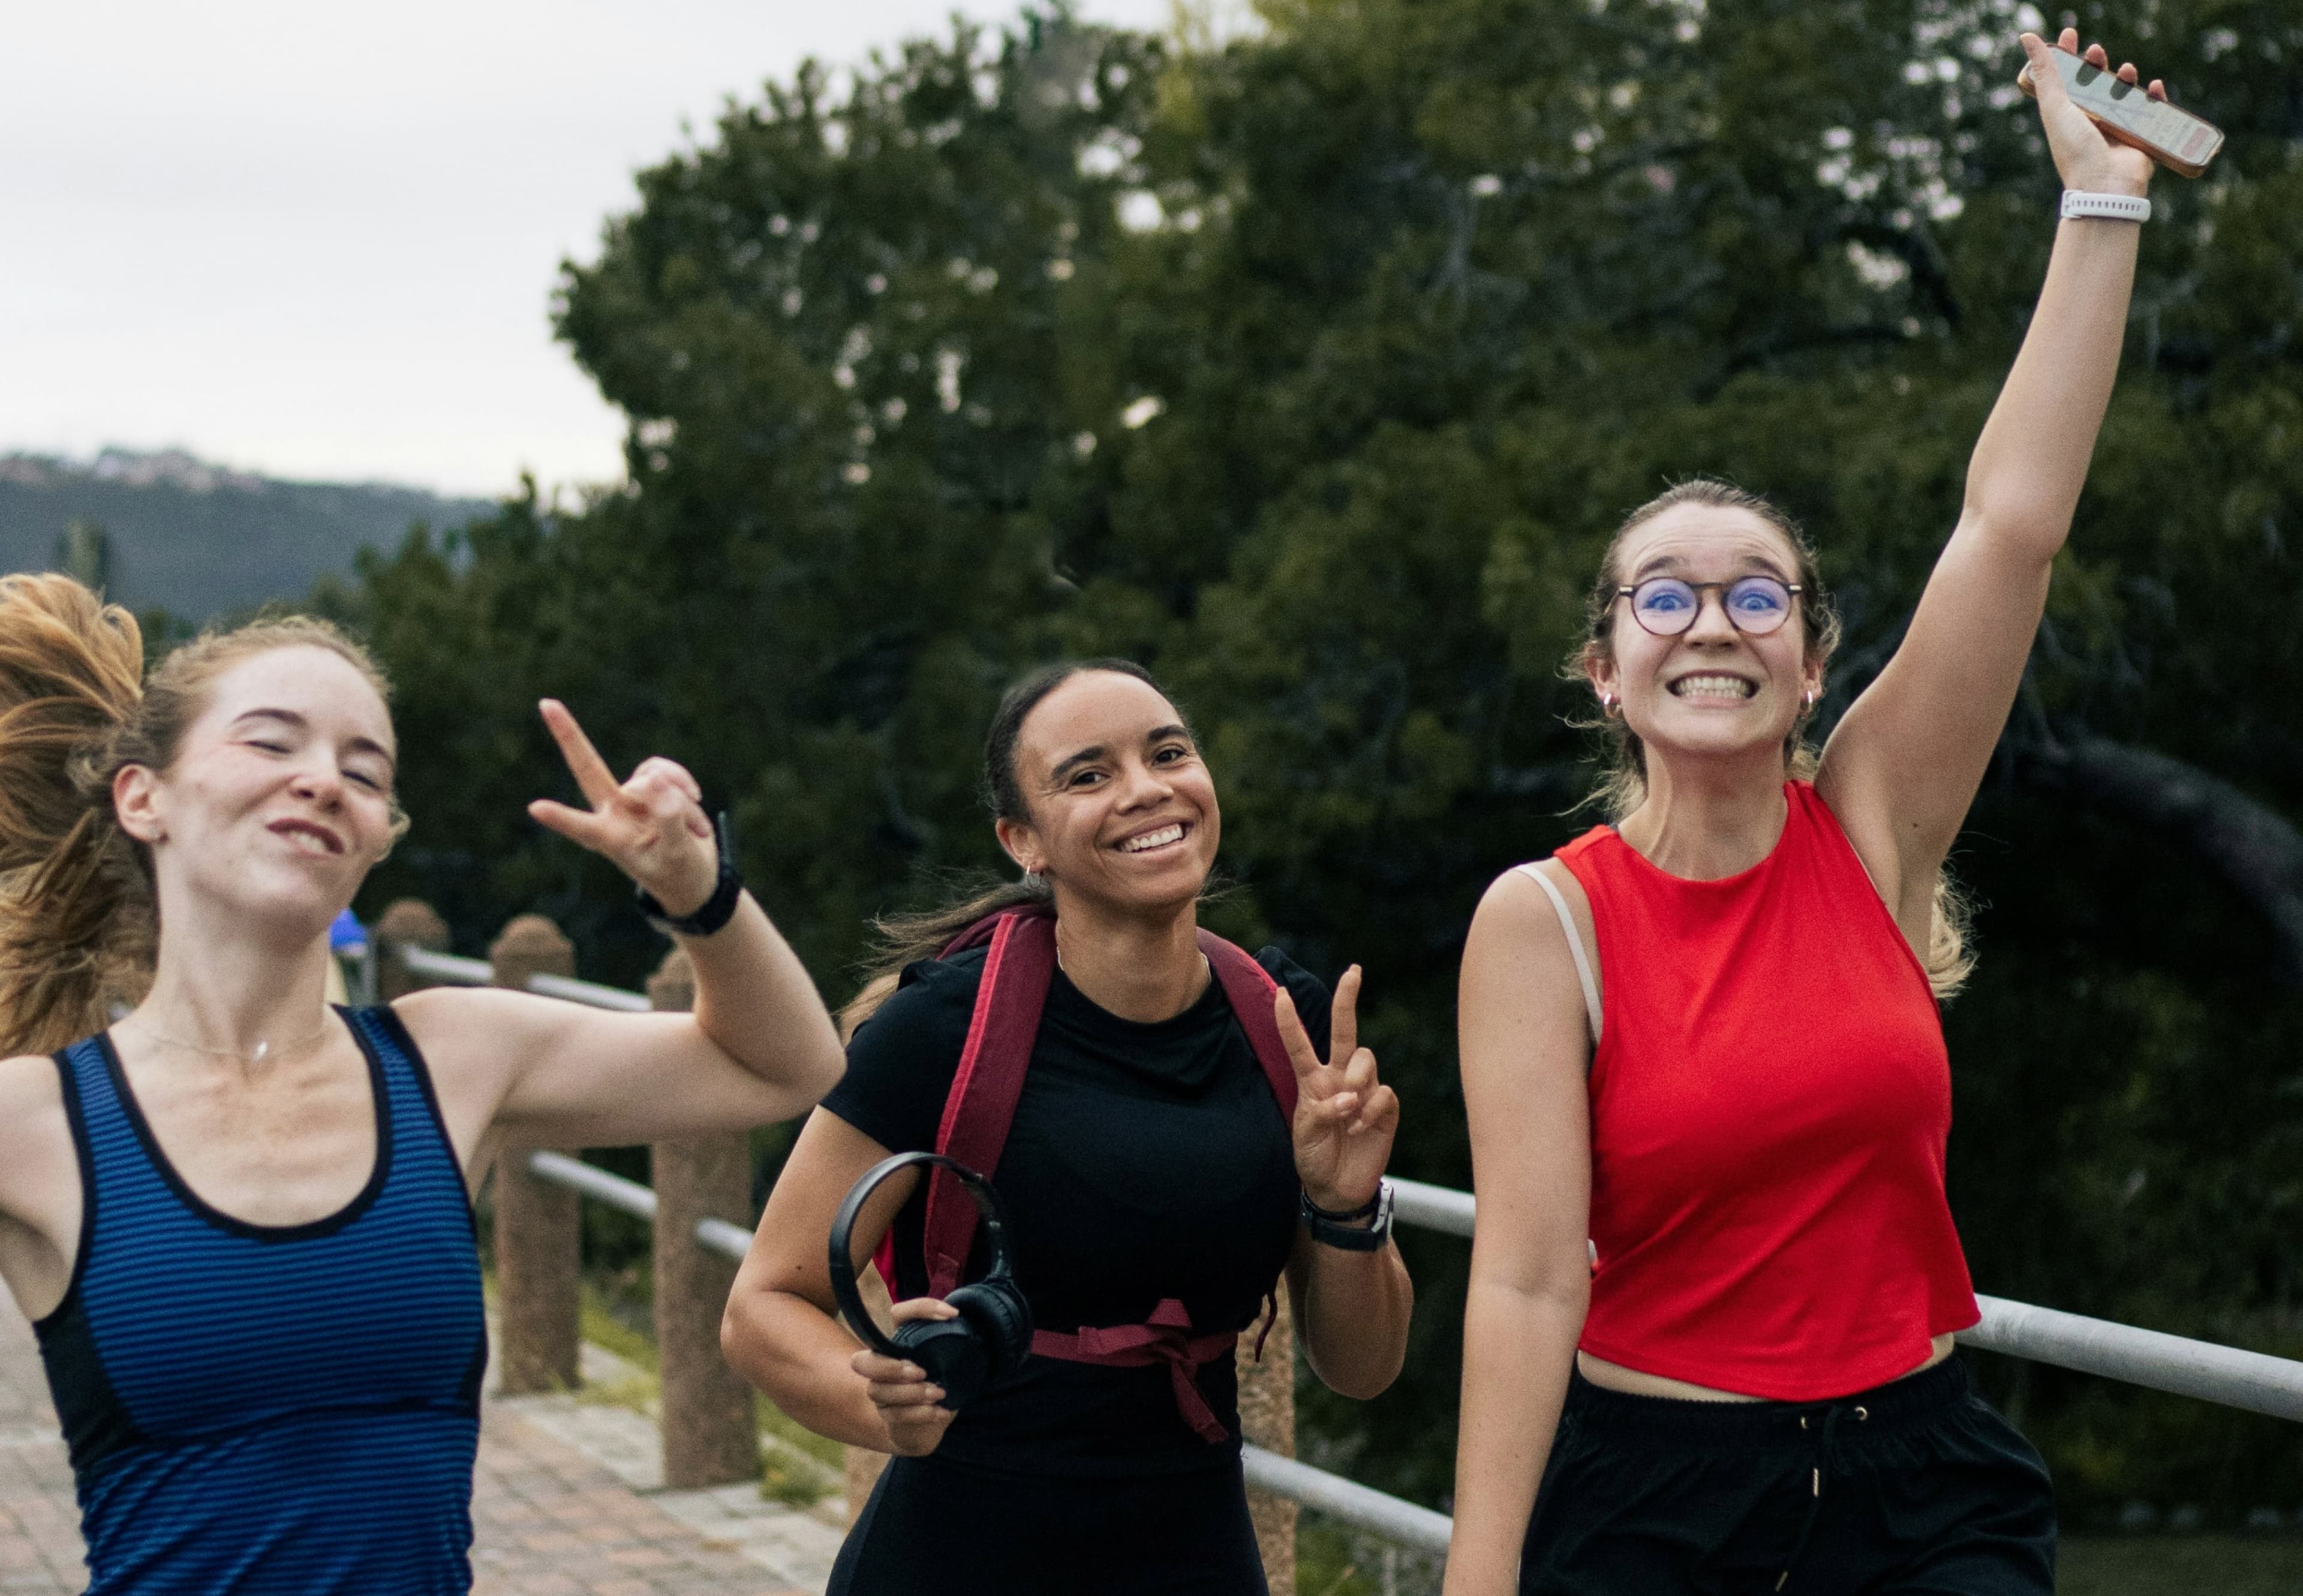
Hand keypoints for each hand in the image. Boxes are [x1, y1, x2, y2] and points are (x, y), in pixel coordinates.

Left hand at [526, 699, 717, 915]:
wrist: (695, 870)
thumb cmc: (679, 871)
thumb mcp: (678, 854)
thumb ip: (669, 819)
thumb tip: (655, 778)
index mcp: (611, 839)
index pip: (582, 827)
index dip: (561, 818)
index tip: (534, 808)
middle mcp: (614, 811)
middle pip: (588, 767)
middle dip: (569, 735)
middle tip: (546, 704)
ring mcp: (632, 795)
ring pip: (652, 775)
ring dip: (678, 796)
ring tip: (693, 827)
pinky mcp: (652, 783)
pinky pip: (665, 769)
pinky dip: (684, 783)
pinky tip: (695, 801)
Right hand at [852, 1298, 960, 1456]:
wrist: (931, 1421)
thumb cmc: (939, 1382)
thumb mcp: (948, 1362)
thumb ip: (950, 1344)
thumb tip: (964, 1326)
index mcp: (900, 1341)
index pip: (899, 1314)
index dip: (921, 1309)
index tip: (953, 1315)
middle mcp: (882, 1364)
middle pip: (862, 1361)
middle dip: (890, 1367)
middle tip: (921, 1371)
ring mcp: (880, 1391)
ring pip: (878, 1391)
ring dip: (911, 1393)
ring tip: (939, 1393)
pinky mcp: (888, 1415)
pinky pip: (895, 1415)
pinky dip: (920, 1413)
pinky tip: (941, 1412)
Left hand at [1276, 966, 1399, 1213]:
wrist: (1336, 1188)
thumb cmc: (1314, 1156)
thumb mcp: (1305, 1133)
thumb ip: (1323, 1111)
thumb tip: (1350, 1098)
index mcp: (1313, 1080)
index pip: (1300, 1044)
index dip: (1289, 1020)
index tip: (1279, 993)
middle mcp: (1339, 1077)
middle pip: (1345, 1031)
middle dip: (1347, 1000)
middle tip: (1353, 972)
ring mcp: (1364, 1090)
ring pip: (1366, 1058)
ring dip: (1356, 1080)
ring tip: (1348, 1110)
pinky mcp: (1385, 1108)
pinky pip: (1383, 1092)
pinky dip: (1370, 1109)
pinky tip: (1360, 1128)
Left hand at [2020, 27, 2163, 196]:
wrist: (2104, 185)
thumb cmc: (2076, 148)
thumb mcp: (2056, 107)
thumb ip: (2045, 73)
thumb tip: (2026, 37)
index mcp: (2066, 117)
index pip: (2065, 80)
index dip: (2068, 56)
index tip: (2071, 33)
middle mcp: (2089, 122)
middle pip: (2094, 84)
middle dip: (2096, 63)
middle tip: (2096, 52)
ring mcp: (2114, 128)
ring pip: (2123, 94)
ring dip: (2124, 77)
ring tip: (2125, 70)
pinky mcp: (2139, 137)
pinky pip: (2151, 111)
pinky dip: (2155, 97)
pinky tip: (2154, 87)